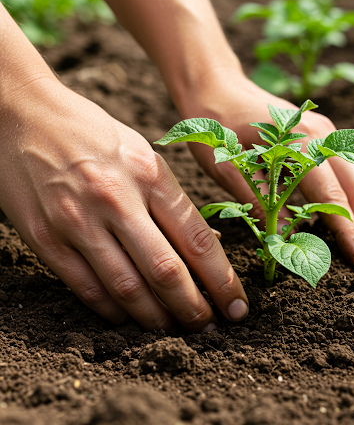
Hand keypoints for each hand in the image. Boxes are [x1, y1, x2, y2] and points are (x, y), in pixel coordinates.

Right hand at [0, 80, 248, 331]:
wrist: (24, 114)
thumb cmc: (94, 134)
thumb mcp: (143, 154)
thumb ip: (171, 200)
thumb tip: (205, 245)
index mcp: (150, 175)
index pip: (197, 240)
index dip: (222, 281)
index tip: (237, 307)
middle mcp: (117, 199)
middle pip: (166, 271)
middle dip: (194, 309)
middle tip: (208, 328)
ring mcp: (78, 220)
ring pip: (127, 288)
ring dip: (156, 318)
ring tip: (174, 330)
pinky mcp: (45, 237)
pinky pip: (86, 287)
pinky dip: (113, 311)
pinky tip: (130, 319)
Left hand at [180, 73, 353, 273]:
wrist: (217, 88)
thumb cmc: (217, 126)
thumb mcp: (228, 168)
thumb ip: (257, 202)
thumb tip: (283, 242)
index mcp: (300, 142)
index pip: (333, 196)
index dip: (349, 232)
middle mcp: (323, 134)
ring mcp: (326, 132)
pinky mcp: (322, 135)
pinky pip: (348, 170)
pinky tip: (353, 221)